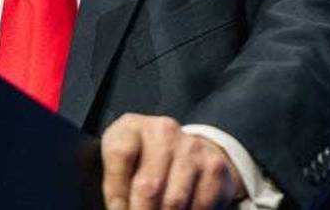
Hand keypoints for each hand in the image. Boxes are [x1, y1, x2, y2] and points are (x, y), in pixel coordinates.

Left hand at [101, 114, 243, 209]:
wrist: (185, 151)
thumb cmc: (142, 163)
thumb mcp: (121, 163)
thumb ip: (115, 183)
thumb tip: (119, 209)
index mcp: (133, 127)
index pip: (120, 154)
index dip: (115, 192)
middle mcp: (164, 131)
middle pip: (148, 186)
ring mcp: (192, 147)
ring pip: (173, 202)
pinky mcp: (214, 166)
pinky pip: (199, 206)